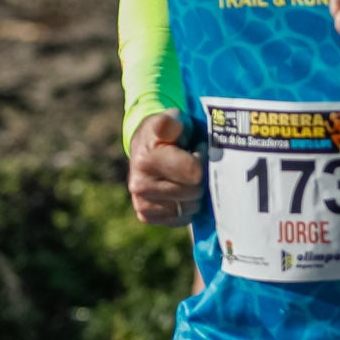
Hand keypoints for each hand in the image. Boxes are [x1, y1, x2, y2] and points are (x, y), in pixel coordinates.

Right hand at [127, 111, 204, 226]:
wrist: (147, 149)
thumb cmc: (168, 133)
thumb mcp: (171, 120)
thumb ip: (172, 122)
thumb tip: (171, 125)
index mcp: (145, 160)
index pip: (195, 173)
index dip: (201, 158)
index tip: (196, 149)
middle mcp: (138, 184)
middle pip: (194, 192)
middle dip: (200, 178)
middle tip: (192, 165)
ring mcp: (140, 202)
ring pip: (190, 208)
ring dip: (195, 194)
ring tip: (186, 177)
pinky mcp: (146, 216)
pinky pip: (182, 219)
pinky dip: (186, 207)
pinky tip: (180, 191)